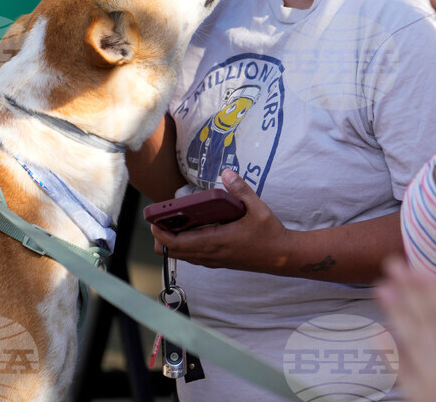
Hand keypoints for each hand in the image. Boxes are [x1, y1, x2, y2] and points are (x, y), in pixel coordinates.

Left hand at [150, 169, 293, 273]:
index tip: (153, 221)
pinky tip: (190, 232)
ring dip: (172, 242)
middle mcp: (211, 254)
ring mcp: (214, 260)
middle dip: (161, 237)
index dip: (160, 234)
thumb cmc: (270, 233)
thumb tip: (226, 173)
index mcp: (215, 241)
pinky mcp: (219, 262)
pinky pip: (193, 257)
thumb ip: (241, 190)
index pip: (177, 242)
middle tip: (160, 219)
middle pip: (173, 252)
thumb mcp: (257, 208)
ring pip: (182, 256)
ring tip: (172, 223)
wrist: (282, 256)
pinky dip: (184, 247)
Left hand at [376, 257, 435, 401]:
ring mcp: (426, 379)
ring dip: (393, 312)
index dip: (428, 289)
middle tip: (390, 265)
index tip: (416, 268)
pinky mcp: (416, 395)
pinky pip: (400, 370)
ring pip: (407, 340)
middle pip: (421, 320)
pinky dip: (388, 352)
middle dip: (406, 291)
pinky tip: (376, 334)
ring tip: (379, 288)